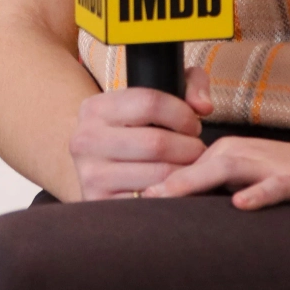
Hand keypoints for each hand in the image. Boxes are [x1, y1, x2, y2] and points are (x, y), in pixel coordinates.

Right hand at [68, 66, 213, 200]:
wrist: (97, 173)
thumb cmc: (132, 134)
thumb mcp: (149, 101)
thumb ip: (187, 85)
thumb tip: (203, 107)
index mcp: (95, 108)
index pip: (150, 102)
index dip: (182, 114)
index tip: (192, 126)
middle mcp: (86, 140)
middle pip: (157, 142)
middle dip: (190, 148)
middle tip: (197, 152)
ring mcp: (92, 174)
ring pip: (160, 174)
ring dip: (187, 173)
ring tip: (190, 169)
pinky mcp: (103, 204)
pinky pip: (154, 201)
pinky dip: (174, 196)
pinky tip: (175, 188)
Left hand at [142, 132, 289, 214]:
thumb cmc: (289, 179)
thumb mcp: (246, 183)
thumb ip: (213, 190)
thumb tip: (171, 205)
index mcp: (226, 154)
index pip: (183, 169)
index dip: (156, 184)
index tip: (126, 202)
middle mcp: (242, 154)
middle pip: (196, 165)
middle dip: (166, 181)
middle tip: (134, 200)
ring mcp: (270, 165)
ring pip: (227, 169)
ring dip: (197, 182)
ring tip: (167, 196)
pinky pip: (275, 185)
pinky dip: (258, 193)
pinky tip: (241, 204)